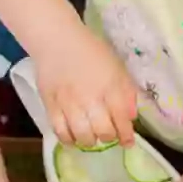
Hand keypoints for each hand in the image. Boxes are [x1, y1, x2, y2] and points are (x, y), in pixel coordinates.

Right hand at [36, 28, 137, 148]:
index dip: (127, 135)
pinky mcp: (51, 106)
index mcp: (111, 86)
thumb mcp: (117, 66)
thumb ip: (127, 92)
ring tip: (91, 137)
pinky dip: (69, 140)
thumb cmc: (91, 51)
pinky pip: (60, 131)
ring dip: (90, 141)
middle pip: (103, 132)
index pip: (122, 120)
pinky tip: (73, 138)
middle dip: (109, 138)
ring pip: (83, 136)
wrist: (58, 40)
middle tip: (108, 135)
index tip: (128, 141)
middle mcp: (91, 98)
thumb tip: (131, 117)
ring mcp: (69, 104)